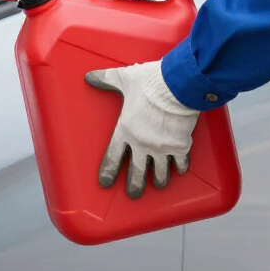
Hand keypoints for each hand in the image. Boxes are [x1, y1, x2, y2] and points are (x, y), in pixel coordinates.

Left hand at [85, 61, 199, 198]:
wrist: (177, 86)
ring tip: (159, 185)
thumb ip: (106, 79)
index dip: (108, 172)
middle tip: (133, 194)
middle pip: (136, 172)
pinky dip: (180, 168)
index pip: (112, 157)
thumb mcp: (124, 78)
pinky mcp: (180, 146)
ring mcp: (162, 147)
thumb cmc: (149, 82)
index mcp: (125, 130)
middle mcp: (142, 143)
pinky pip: (181, 162)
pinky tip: (180, 171)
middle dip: (134, 185)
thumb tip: (88, 76)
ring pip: (160, 172)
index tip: (105, 183)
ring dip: (159, 180)